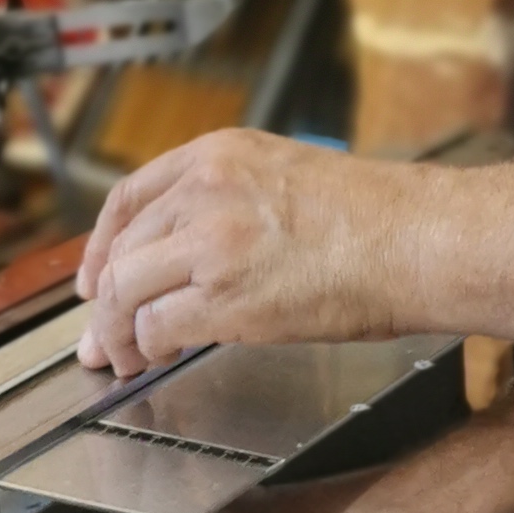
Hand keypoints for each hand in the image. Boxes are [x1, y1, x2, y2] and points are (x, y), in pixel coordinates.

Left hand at [74, 131, 411, 373]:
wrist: (418, 239)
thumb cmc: (380, 217)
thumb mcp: (290, 177)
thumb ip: (235, 201)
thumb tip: (201, 251)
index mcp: (221, 154)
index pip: (130, 195)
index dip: (100, 243)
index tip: (95, 274)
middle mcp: (206, 191)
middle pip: (121, 248)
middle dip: (101, 299)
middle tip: (101, 336)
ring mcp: (212, 242)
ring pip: (126, 289)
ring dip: (119, 331)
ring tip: (127, 357)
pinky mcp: (226, 296)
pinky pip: (158, 325)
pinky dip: (149, 347)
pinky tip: (158, 358)